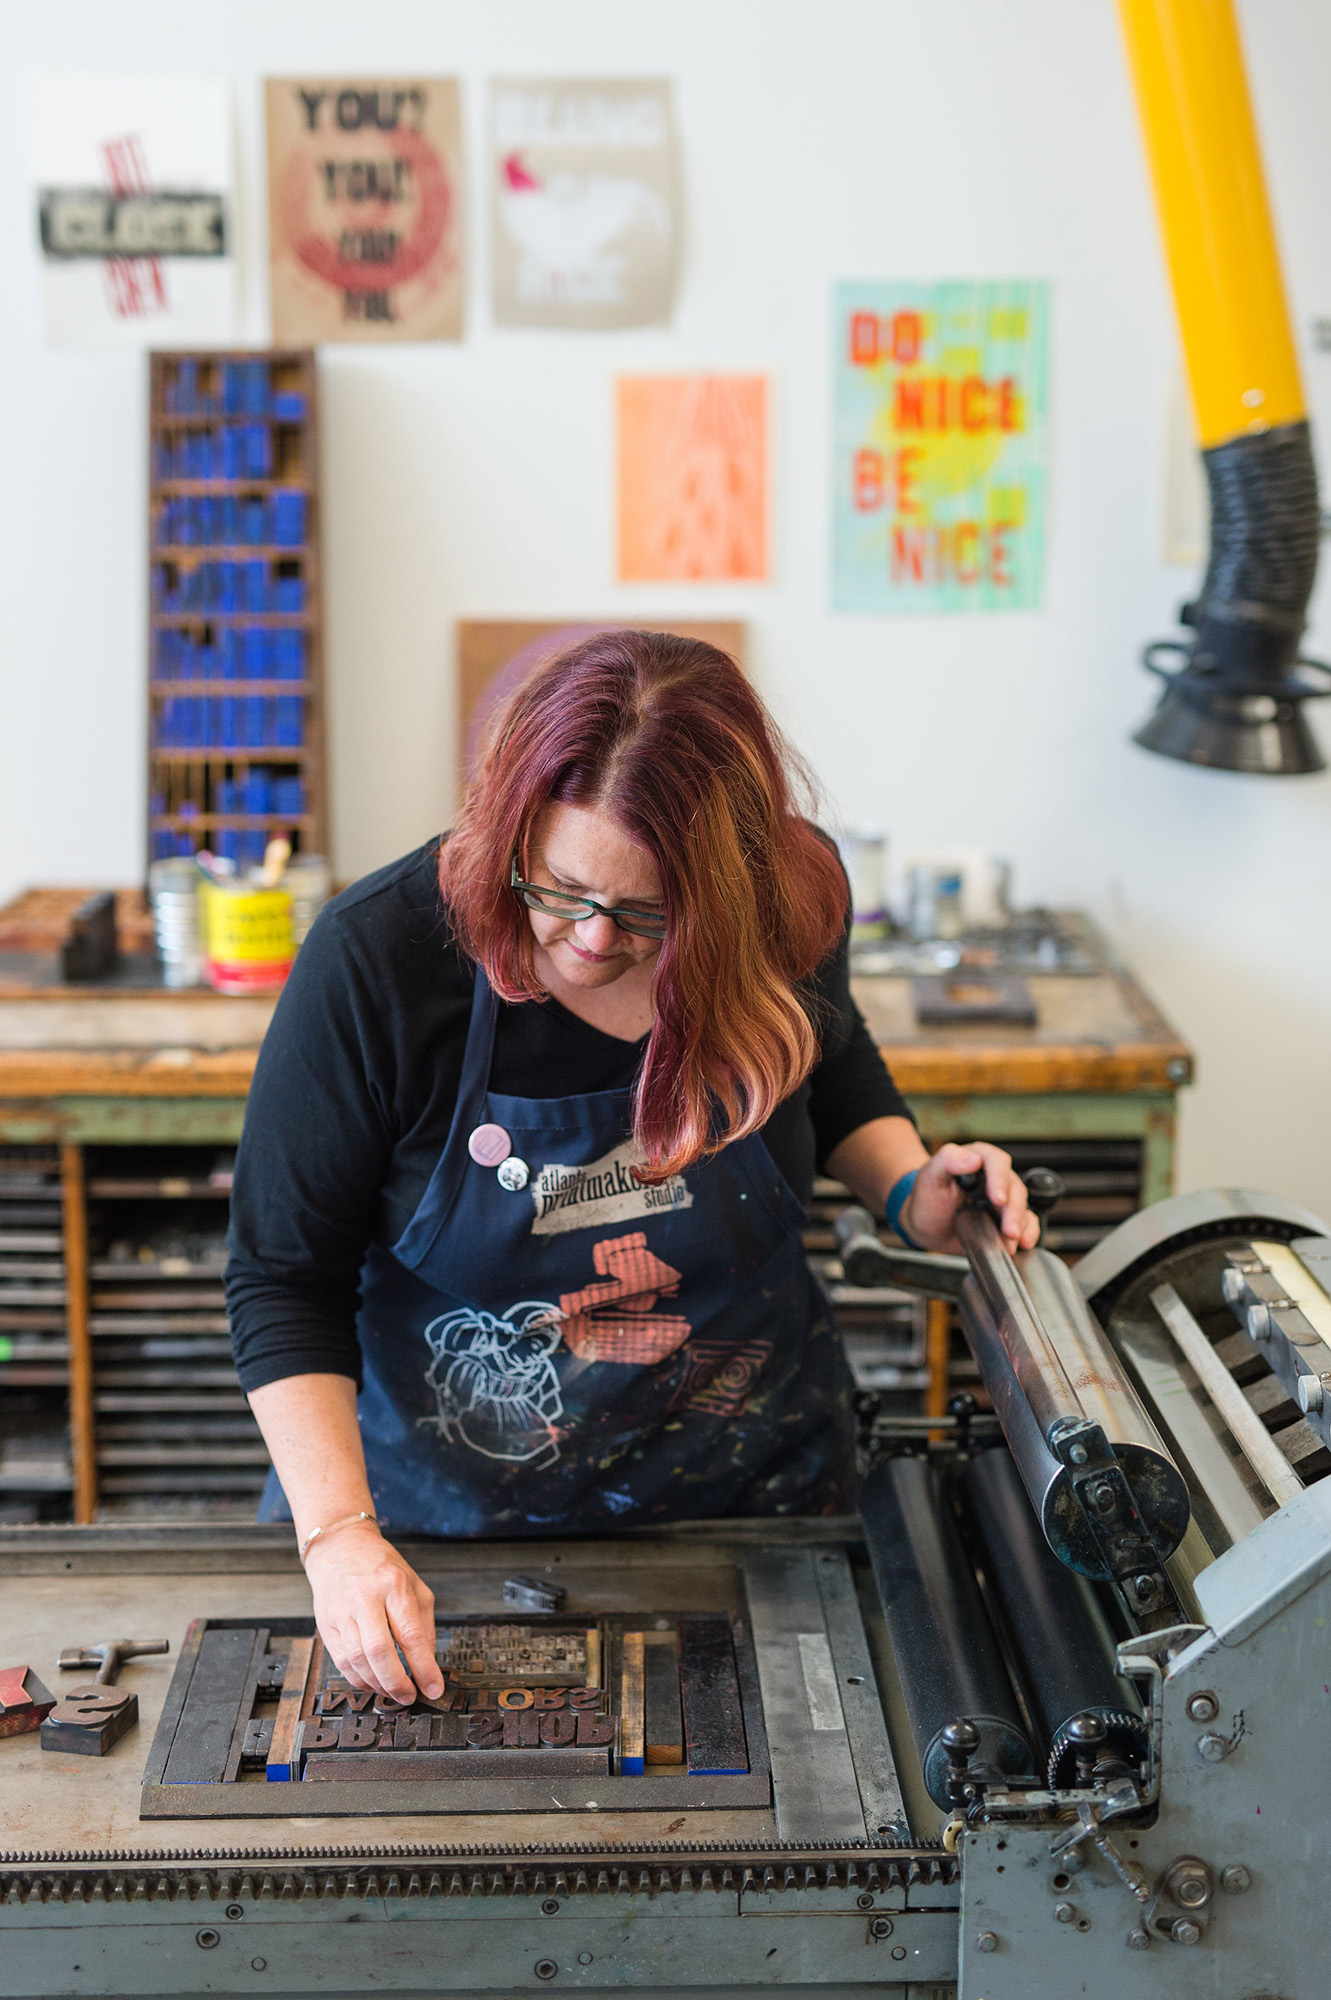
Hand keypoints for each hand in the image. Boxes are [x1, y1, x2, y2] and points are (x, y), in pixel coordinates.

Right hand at [302, 1520, 442, 1702]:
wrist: (340, 1546)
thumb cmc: (381, 1567)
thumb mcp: (413, 1585)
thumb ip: (423, 1624)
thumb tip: (428, 1665)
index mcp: (393, 1584)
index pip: (411, 1634)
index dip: (424, 1667)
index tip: (434, 1688)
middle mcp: (365, 1597)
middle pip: (379, 1651)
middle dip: (397, 1682)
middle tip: (410, 1697)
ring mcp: (341, 1611)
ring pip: (358, 1661)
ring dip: (378, 1684)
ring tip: (394, 1690)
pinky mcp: (325, 1623)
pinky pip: (342, 1662)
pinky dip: (360, 1679)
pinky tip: (373, 1681)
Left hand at [899, 1142, 1037, 1255]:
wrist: (926, 1226)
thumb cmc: (928, 1197)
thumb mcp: (930, 1175)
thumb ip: (948, 1160)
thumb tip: (972, 1158)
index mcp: (978, 1158)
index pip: (996, 1162)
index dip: (1000, 1180)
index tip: (997, 1199)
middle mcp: (995, 1177)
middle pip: (1014, 1188)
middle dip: (1014, 1210)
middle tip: (1009, 1229)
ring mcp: (1003, 1199)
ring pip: (1022, 1206)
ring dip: (1020, 1225)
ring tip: (1010, 1241)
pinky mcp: (1007, 1219)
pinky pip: (1027, 1223)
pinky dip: (1029, 1233)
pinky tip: (1023, 1243)